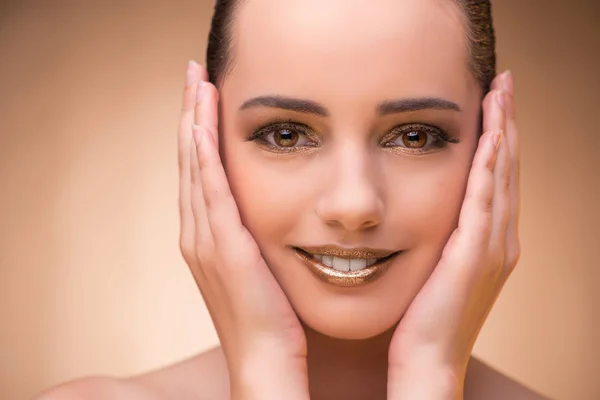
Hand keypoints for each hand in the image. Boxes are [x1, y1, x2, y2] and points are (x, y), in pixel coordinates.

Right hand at [177, 61, 308, 399]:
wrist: (266, 355)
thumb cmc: (269, 314)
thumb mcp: (258, 263)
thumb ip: (252, 234)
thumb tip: (267, 208)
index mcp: (205, 236)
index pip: (198, 171)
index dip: (196, 131)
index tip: (202, 94)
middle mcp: (196, 233)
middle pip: (189, 161)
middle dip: (189, 115)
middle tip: (192, 74)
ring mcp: (204, 239)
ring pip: (194, 168)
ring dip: (193, 123)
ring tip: (196, 83)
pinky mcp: (223, 247)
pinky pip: (210, 192)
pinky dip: (202, 156)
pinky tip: (201, 124)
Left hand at [387, 71, 519, 398]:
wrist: (426, 355)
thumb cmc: (424, 313)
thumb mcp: (434, 262)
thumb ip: (439, 233)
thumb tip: (422, 205)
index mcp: (489, 239)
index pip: (495, 176)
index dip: (498, 136)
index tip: (491, 100)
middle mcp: (500, 238)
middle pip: (506, 168)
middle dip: (506, 123)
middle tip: (504, 82)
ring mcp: (491, 247)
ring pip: (501, 178)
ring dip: (503, 133)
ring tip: (501, 93)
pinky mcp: (474, 257)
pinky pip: (484, 204)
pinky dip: (489, 169)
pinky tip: (489, 139)